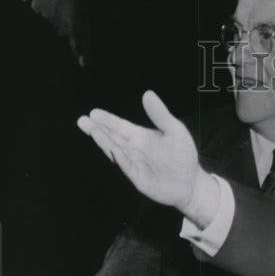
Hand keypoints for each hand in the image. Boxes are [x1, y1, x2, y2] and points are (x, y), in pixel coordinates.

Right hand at [77, 90, 218, 226]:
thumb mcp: (175, 130)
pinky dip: (121, 159)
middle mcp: (134, 149)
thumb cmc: (184, 156)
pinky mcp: (139, 178)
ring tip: (93, 132)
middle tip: (82, 120)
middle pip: (112, 137)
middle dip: (97, 129)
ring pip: (116, 151)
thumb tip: (147, 93)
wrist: (192, 182)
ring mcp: (135, 164)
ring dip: (104, 142)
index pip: (120, 126)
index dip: (107, 120)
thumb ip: (160, 115)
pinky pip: (128, 167)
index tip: (93, 112)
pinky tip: (114, 150)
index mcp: (140, 136)